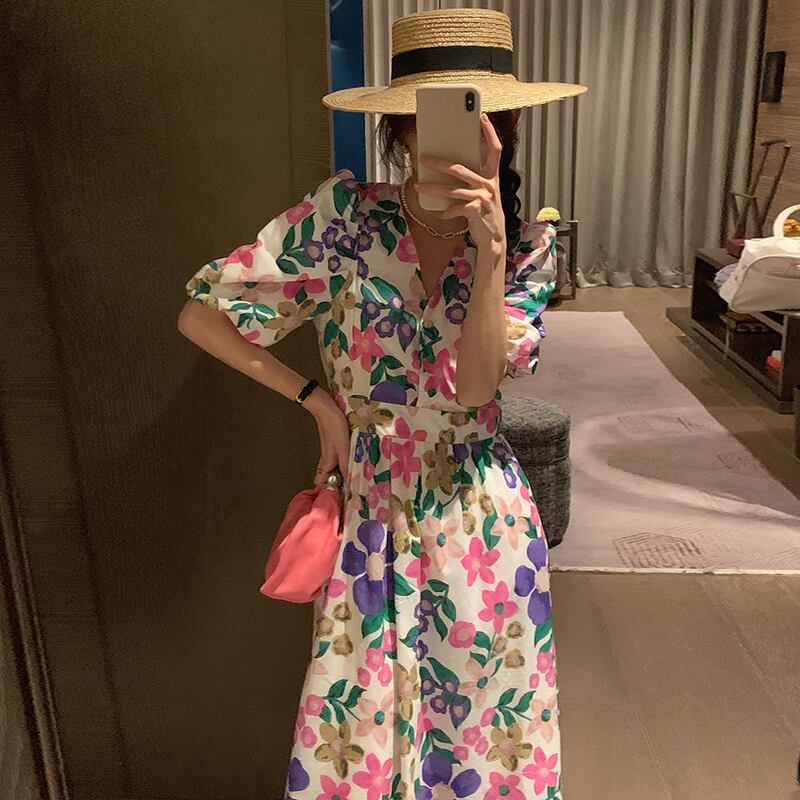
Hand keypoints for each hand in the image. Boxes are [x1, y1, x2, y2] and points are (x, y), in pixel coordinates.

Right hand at [308, 398, 351, 488]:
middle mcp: (327, 459)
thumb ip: (346, 464)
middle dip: (338, 483)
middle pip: (328, 476)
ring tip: (360, 477)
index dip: (328, 491)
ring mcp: (330, 451)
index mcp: (327, 462)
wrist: (326, 408)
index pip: (321, 482)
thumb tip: (350, 483)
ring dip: (344, 472)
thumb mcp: (343, 448)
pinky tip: (358, 459)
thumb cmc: (334, 427)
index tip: (342, 497)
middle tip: (355, 489)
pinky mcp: (335, 443)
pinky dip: (346, 461)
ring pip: (334, 467)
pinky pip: (340, 457)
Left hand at [414, 112, 505, 256]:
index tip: (482, 116)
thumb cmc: (485, 211)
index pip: (495, 149)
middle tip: (422, 157)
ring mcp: (483, 197)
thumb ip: (472, 178)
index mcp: (492, 175)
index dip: (490, 132)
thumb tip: (448, 166)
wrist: (494, 237)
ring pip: (452, 189)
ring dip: (432, 188)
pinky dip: (445, 211)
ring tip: (417, 186)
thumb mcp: (483, 191)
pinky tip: (438, 212)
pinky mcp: (475, 211)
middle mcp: (489, 184)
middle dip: (438, 162)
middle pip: (460, 168)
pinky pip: (454, 208)